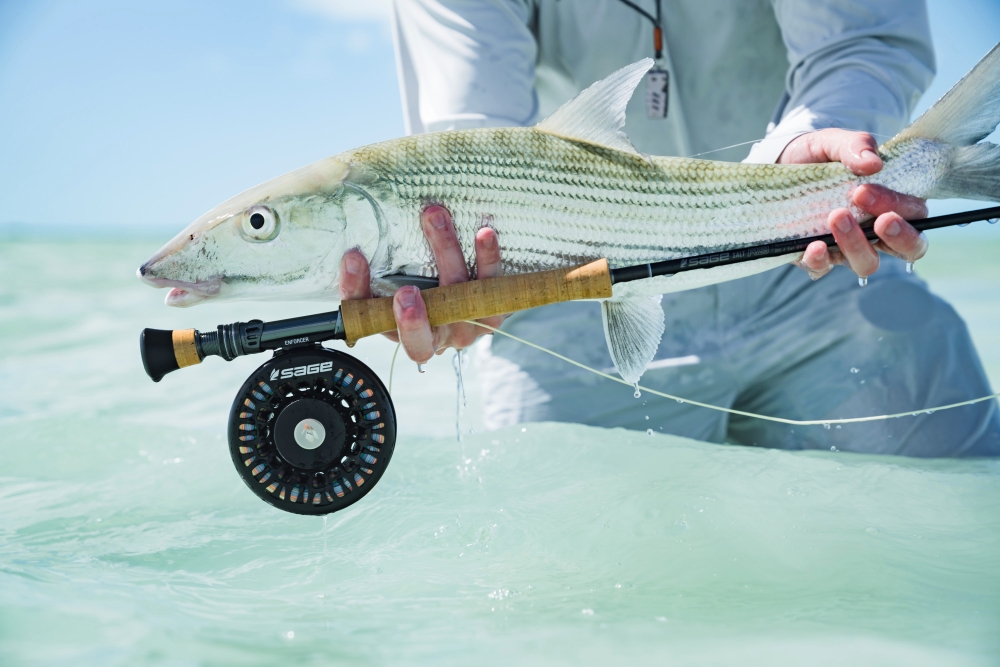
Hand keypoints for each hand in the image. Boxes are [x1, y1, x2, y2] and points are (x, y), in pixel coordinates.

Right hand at [338, 205, 503, 363]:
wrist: (478, 306)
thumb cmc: (428, 295)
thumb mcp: (398, 289)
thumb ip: (379, 277)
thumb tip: (355, 241)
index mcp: (402, 335)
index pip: (372, 322)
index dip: (359, 295)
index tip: (354, 260)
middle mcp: (436, 339)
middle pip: (421, 335)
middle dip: (413, 319)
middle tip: (405, 291)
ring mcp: (466, 327)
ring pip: (456, 298)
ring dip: (446, 254)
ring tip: (436, 219)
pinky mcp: (494, 311)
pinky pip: (493, 288)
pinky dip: (488, 259)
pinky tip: (484, 234)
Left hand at [778, 128, 928, 279]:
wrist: (778, 165)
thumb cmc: (818, 156)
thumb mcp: (834, 142)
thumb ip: (857, 145)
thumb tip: (873, 163)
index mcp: (891, 202)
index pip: (915, 215)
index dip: (900, 207)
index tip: (866, 190)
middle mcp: (875, 231)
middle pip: (907, 249)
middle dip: (898, 236)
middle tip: (879, 219)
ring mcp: (846, 248)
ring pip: (867, 263)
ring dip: (856, 244)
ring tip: (836, 217)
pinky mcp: (817, 257)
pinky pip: (823, 269)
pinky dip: (821, 260)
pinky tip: (813, 246)